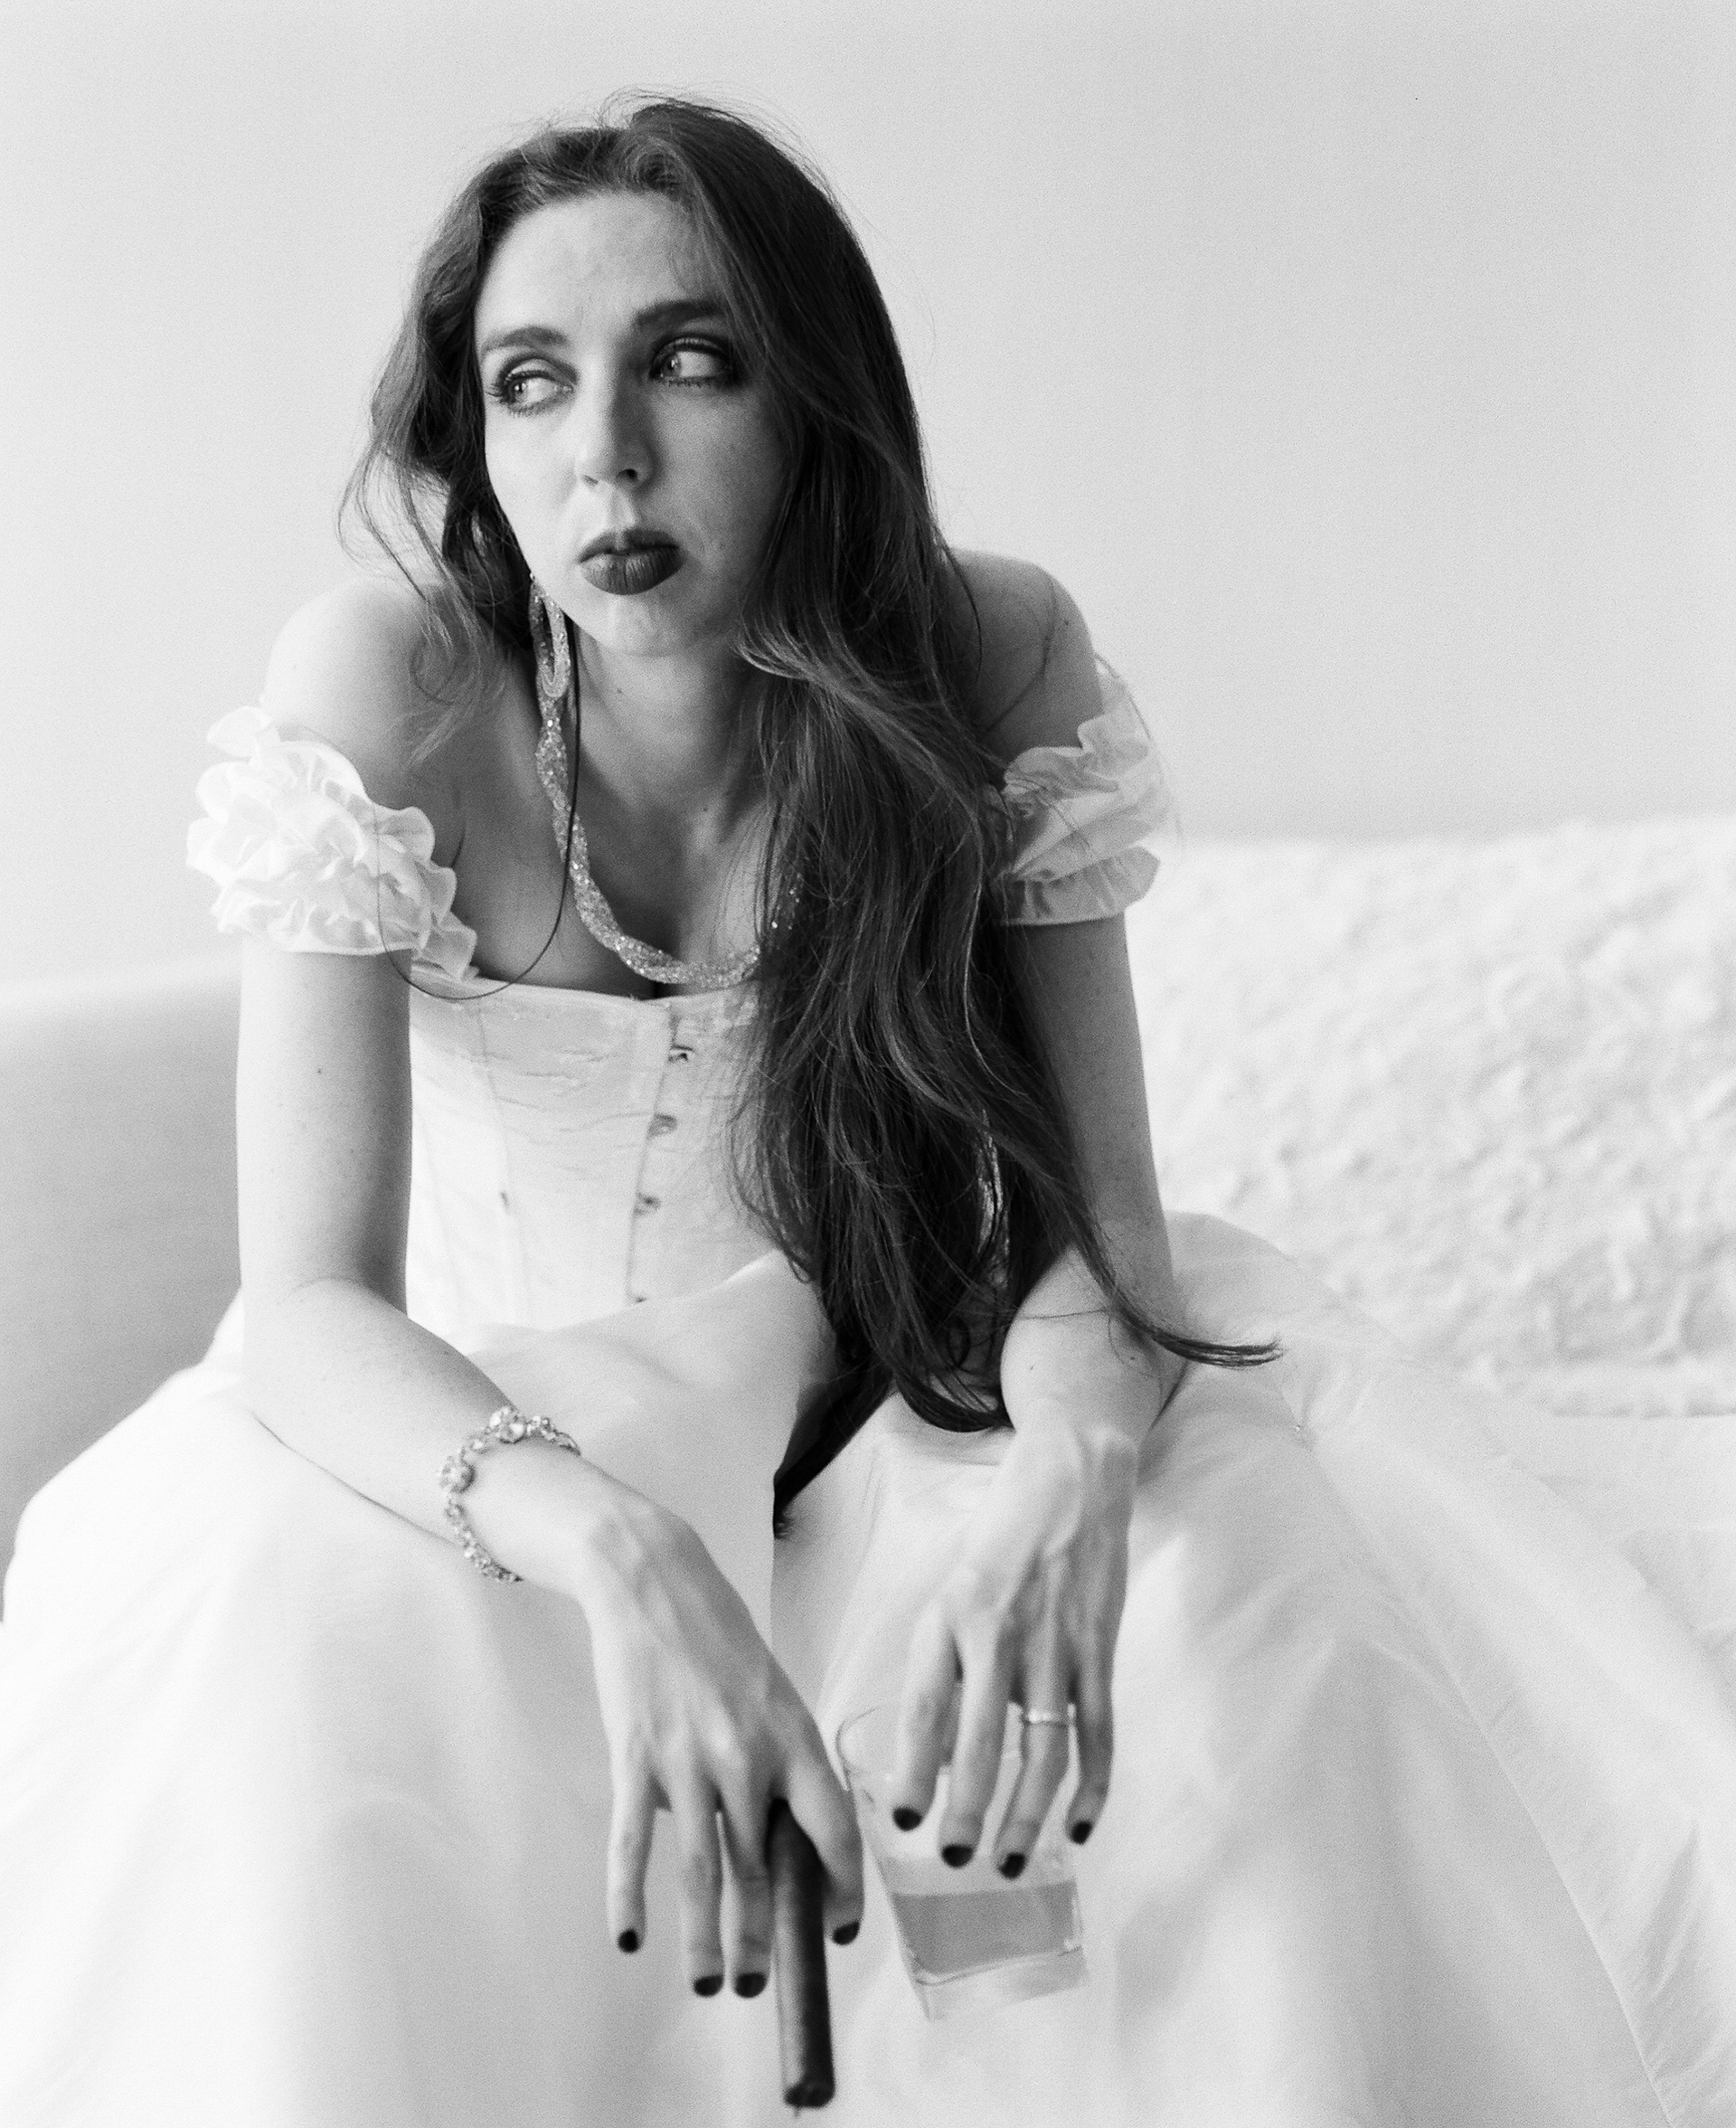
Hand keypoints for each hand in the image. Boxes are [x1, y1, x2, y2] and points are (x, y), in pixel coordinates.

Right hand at [575, 1492, 863, 1995]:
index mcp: (793, 1736)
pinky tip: (630, 1939)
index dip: (840, 1888)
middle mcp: (748, 1753)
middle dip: (764, 1938)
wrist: (651, 1579)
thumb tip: (787, 1840)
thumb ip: (782, 1762)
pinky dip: (629, 1896)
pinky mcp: (634, 1756)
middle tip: (758, 1988)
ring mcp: (688, 1758)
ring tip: (712, 1986)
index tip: (835, 1933)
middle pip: (763, 1867)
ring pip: (702, 1870)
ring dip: (708, 1939)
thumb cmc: (716, 1638)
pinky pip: (634, 1841)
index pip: (833, 1829)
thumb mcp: (771, 1693)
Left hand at [888, 1417, 1137, 1871]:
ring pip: (1043, 1752)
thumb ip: (944, 1664)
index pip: (924, 1707)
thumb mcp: (953, 1588)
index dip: (913, 1770)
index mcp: (950, 1618)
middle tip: (954, 1862)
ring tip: (1009, 1861)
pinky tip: (1078, 1829)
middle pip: (982, 1743)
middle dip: (967, 1812)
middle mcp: (999, 1635)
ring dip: (1026, 1816)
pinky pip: (1098, 1735)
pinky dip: (1092, 1789)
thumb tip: (938, 1755)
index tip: (901, 1822)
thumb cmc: (1001, 1539)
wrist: (1071, 1479)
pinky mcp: (1101, 1652)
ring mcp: (1056, 1646)